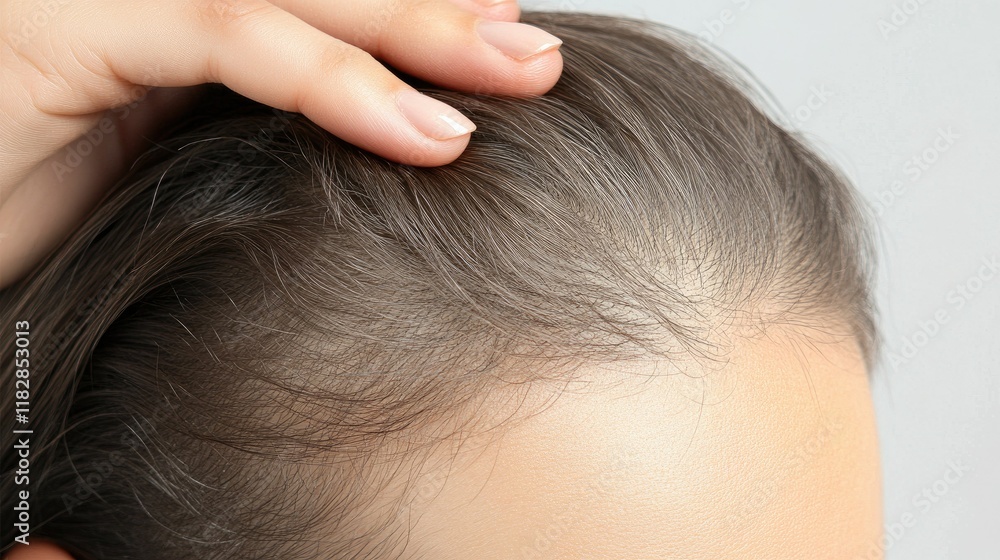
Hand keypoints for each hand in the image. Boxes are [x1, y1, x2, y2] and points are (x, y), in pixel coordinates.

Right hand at [0, 0, 562, 288]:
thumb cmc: (52, 200)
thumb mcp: (182, 152)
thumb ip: (267, 114)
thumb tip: (396, 123)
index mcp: (185, 12)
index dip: (414, 13)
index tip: (503, 38)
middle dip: (437, 15)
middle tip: (535, 52)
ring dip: (415, 35)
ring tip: (516, 75)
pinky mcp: (75, 26)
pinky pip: (231, 37)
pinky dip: (334, 82)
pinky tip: (418, 129)